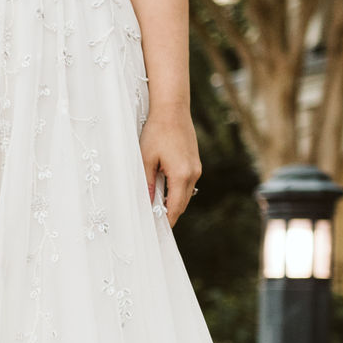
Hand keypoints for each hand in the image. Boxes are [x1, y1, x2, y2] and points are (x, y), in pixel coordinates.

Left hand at [141, 109, 202, 225]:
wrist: (172, 110)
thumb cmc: (156, 132)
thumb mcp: (145, 159)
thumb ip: (147, 183)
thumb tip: (148, 202)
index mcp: (181, 174)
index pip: (175, 206)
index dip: (167, 220)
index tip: (158, 231)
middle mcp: (193, 173)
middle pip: (182, 203)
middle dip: (170, 214)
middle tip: (155, 225)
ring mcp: (196, 167)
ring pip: (186, 193)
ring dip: (173, 203)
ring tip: (157, 212)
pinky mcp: (195, 162)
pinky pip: (187, 183)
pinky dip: (177, 191)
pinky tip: (163, 193)